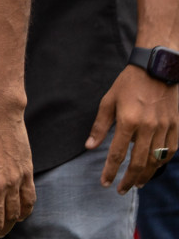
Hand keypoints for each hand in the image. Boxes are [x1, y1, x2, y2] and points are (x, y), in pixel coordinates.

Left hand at [86, 64, 178, 193]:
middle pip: (139, 162)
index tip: (105, 183)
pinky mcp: (176, 126)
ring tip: (136, 183)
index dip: (110, 171)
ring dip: (146, 175)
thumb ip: (100, 126)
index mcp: (128, 121)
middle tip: (121, 190)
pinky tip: (154, 167)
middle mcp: (148, 127)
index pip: (117, 153)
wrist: (156, 69)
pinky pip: (170, 151)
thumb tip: (89, 147)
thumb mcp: (108, 101)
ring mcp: (165, 128)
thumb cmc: (128, 84)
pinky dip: (162, 162)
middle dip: (128, 179)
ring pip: (156, 160)